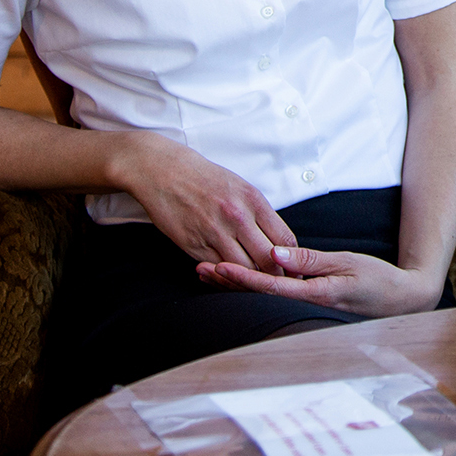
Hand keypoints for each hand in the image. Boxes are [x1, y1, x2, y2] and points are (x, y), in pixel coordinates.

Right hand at [107, 133, 296, 270]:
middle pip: (269, 261)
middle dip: (275, 276)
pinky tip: (228, 276)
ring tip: (253, 284)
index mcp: (253, 200)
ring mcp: (216, 233)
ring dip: (250, 280)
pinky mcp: (195, 246)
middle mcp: (238, 217)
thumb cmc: (203, 178)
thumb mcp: (240, 187)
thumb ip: (258, 214)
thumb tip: (276, 242)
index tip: (290, 268)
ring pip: (244, 271)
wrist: (163, 171)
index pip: (285, 240)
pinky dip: (226, 276)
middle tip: (277, 284)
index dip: (291, 260)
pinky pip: (218, 270)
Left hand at [196, 247, 445, 317]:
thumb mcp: (347, 262)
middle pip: (258, 297)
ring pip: (262, 300)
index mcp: (315, 295)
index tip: (217, 266)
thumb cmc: (377, 280)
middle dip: (228, 283)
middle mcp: (306, 307)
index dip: (242, 277)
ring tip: (208, 273)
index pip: (270, 287)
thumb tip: (275, 254)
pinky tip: (236, 281)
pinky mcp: (308, 307)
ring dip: (234, 287)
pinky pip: (275, 298)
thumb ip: (310, 260)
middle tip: (199, 267)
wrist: (400, 302)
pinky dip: (253, 288)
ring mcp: (306, 310)